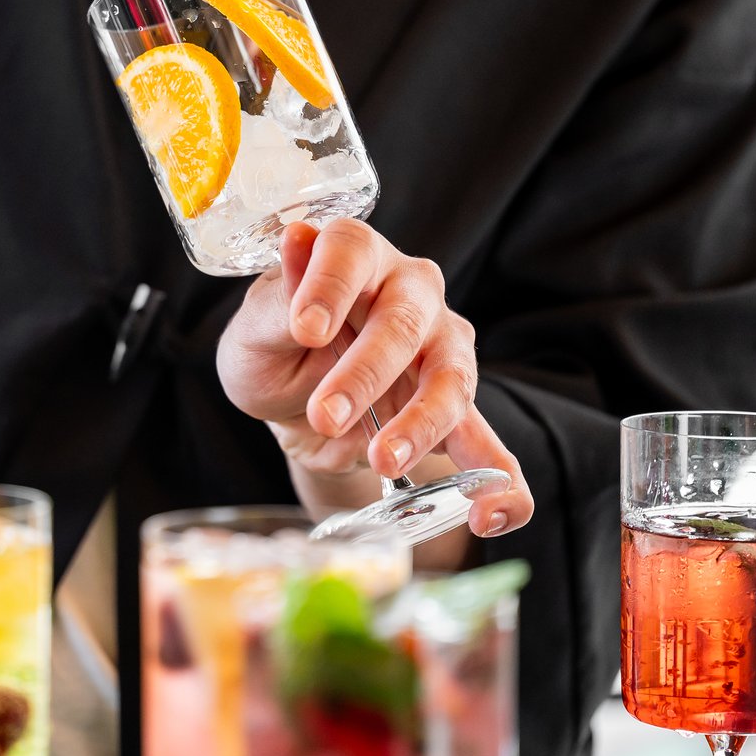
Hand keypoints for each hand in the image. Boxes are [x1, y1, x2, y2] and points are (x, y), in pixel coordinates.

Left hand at [217, 219, 533, 538]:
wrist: (296, 406)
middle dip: (365, 373)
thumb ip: (279, 300)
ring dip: (420, 425)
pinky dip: (499, 485)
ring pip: (452, 381)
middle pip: (404, 323)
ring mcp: (443, 350)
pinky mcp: (459, 411)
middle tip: (326, 415)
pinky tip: (488, 515)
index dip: (330, 285)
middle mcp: (411, 293)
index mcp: (356, 257)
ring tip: (383, 462)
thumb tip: (296, 240)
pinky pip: (492, 449)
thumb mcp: (256, 330)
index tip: (305, 328)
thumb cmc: (274, 350)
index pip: (351, 250)